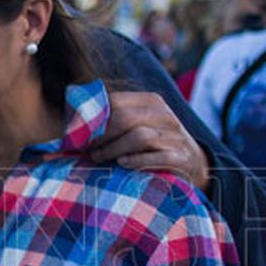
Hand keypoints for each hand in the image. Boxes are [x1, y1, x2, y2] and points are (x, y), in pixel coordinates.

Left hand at [88, 91, 210, 189]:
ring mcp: (176, 136)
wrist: (193, 163)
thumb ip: (113, 119)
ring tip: (98, 157)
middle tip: (87, 149)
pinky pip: (157, 156)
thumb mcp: (137, 124)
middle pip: (125, 118)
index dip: (93, 118)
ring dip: (113, 148)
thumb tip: (72, 121)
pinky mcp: (181, 157)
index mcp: (151, 102)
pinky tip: (122, 164)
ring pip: (139, 136)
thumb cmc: (153, 144)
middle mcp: (165, 116)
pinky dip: (136, 160)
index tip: (78, 133)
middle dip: (101, 135)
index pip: (116, 102)